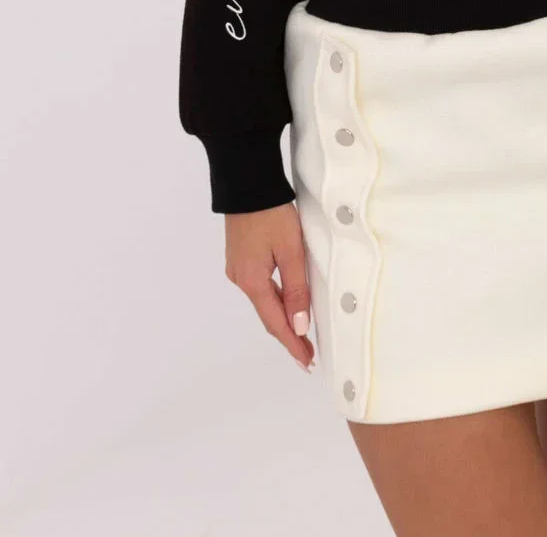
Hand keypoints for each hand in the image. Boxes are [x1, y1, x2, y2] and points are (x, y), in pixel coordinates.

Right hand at [224, 201, 315, 371]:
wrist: (247, 185)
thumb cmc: (272, 215)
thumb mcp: (291, 251)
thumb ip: (296, 289)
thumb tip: (300, 326)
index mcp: (252, 281)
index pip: (276, 322)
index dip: (292, 343)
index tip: (306, 362)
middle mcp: (241, 280)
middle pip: (267, 314)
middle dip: (288, 334)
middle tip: (306, 354)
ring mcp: (238, 269)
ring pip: (264, 301)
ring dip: (281, 317)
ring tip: (300, 333)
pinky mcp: (240, 258)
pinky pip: (260, 287)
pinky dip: (274, 300)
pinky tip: (285, 303)